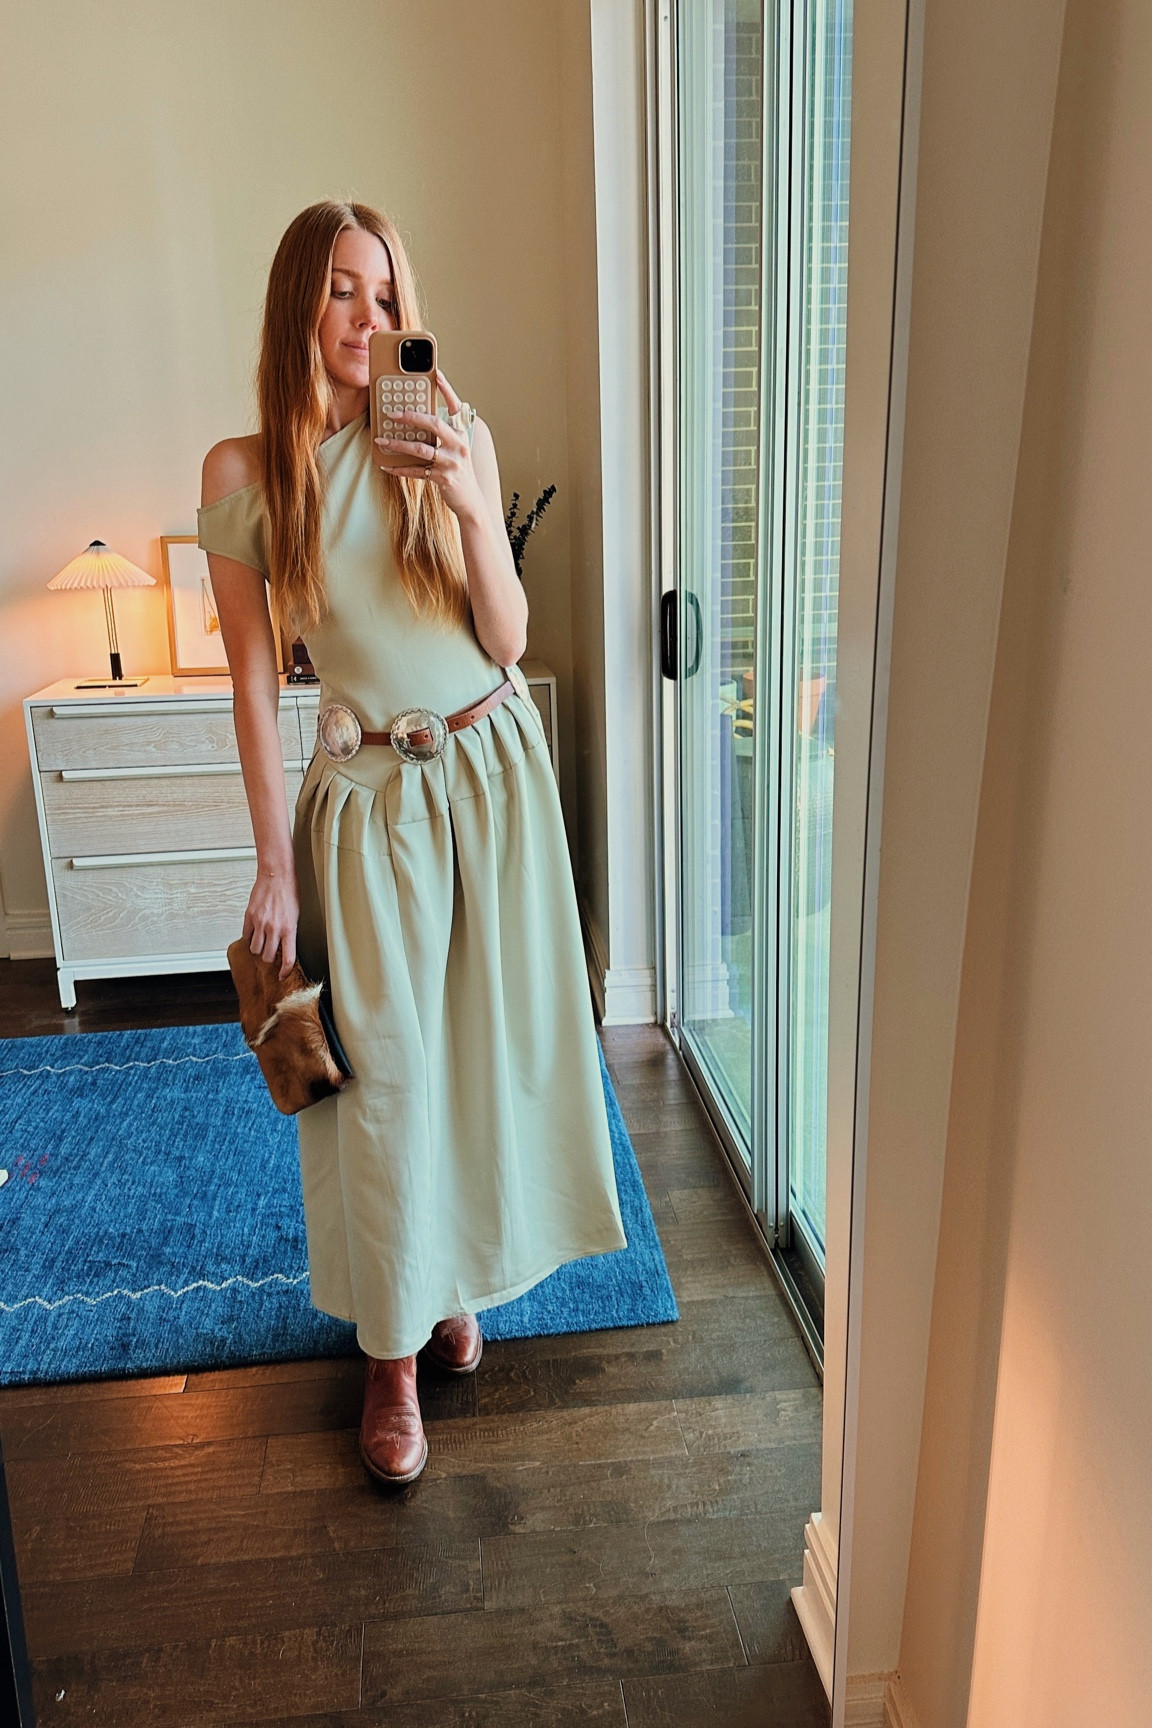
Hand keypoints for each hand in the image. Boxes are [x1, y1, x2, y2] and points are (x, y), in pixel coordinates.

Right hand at [244, 865, 299, 979]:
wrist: (276, 875)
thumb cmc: (289, 892)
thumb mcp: (295, 916)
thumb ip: (289, 933)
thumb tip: (284, 947)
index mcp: (289, 929)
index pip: (287, 959)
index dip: (284, 971)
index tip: (282, 975)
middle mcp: (274, 928)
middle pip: (267, 957)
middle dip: (268, 958)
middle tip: (270, 953)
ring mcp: (260, 923)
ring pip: (254, 949)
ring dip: (258, 949)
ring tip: (261, 942)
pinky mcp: (249, 917)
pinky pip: (246, 935)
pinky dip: (249, 937)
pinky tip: (254, 933)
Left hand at [374, 368, 483, 520]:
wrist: (470, 501)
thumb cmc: (458, 470)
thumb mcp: (455, 449)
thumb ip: (441, 435)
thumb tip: (415, 421)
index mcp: (461, 433)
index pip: (455, 407)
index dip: (446, 390)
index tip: (436, 374)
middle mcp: (458, 445)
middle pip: (434, 424)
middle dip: (411, 417)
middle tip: (392, 413)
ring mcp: (452, 462)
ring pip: (421, 448)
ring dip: (398, 444)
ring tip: (382, 440)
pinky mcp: (443, 478)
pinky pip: (416, 471)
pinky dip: (399, 468)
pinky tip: (386, 464)